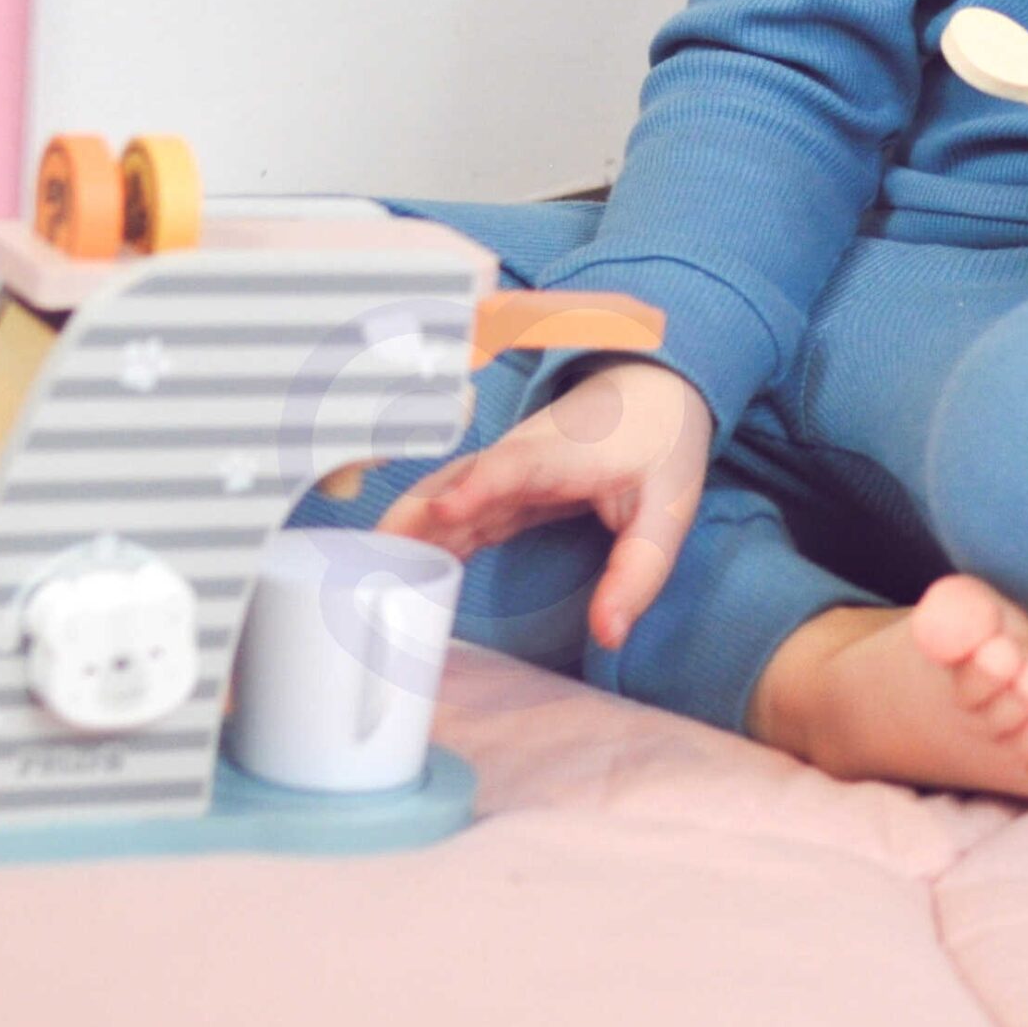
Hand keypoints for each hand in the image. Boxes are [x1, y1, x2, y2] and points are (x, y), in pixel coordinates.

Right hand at [378, 358, 714, 652]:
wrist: (654, 393)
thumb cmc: (660, 443)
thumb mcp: (669, 508)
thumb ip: (640, 570)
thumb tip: (610, 633)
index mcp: (567, 451)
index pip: (515, 466)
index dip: (478, 487)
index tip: (444, 512)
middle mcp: (524, 456)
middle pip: (460, 484)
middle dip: (414, 519)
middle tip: (368, 564)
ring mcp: (505, 469)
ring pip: (446, 496)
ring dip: (407, 530)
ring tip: (359, 574)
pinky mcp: (499, 486)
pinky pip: (454, 511)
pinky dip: (424, 536)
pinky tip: (392, 570)